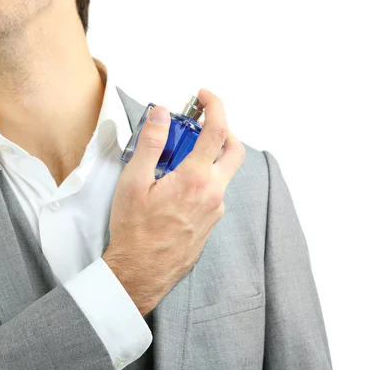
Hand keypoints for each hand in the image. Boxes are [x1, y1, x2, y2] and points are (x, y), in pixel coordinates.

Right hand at [103, 88, 245, 316]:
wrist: (141, 272)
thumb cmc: (135, 231)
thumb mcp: (134, 182)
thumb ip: (151, 144)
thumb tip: (161, 115)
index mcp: (195, 180)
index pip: (217, 131)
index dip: (215, 107)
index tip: (205, 97)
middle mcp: (213, 195)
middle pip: (234, 151)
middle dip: (223, 131)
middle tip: (200, 128)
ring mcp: (214, 212)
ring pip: (221, 174)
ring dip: (206, 159)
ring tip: (172, 164)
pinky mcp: (210, 225)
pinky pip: (212, 194)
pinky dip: (200, 181)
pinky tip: (173, 189)